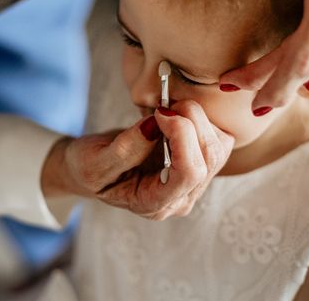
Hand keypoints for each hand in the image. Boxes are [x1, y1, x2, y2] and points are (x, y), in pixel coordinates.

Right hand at [41, 100, 233, 219]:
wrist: (94, 166)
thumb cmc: (89, 167)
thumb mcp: (94, 161)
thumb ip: (124, 149)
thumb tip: (155, 125)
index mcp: (154, 203)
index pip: (188, 174)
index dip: (182, 136)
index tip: (160, 113)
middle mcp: (181, 197)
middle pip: (208, 157)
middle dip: (192, 121)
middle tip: (164, 104)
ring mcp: (194, 183)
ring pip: (218, 147)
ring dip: (198, 119)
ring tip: (168, 108)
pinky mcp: (200, 164)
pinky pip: (219, 139)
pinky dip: (203, 120)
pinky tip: (177, 115)